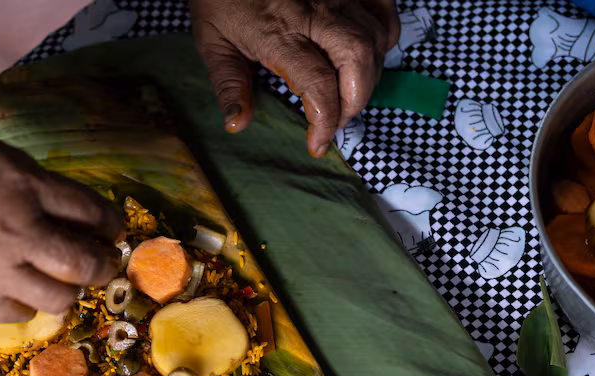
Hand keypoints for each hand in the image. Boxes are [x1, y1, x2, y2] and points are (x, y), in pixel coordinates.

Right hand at [0, 125, 122, 321]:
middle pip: (85, 263)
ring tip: (63, 280)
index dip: (110, 224)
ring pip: (60, 297)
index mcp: (23, 185)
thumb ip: (33, 181)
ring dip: (71, 290)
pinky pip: (21, 312)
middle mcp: (16, 230)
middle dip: (104, 265)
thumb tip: (72, 211)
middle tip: (103, 263)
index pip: (90, 211)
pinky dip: (30, 304)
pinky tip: (24, 289)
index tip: (112, 230)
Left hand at [190, 0, 398, 157]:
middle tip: (337, 120)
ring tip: (346, 94)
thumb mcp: (212, 41)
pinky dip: (382, 38)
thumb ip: (228, 84)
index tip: (318, 143)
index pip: (318, 84)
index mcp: (278, 32)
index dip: (325, 121)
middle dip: (355, 101)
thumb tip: (237, 124)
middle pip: (357, 61)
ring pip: (374, 39)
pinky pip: (382, 11)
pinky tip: (364, 57)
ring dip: (368, 76)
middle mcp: (314, 12)